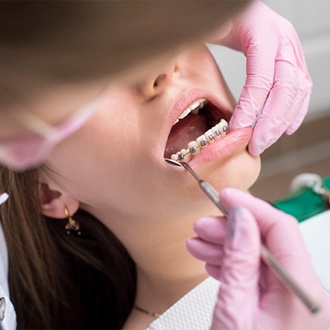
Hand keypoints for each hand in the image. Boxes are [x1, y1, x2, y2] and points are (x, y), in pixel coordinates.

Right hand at [187, 188, 329, 329]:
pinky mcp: (284, 307)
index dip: (250, 206)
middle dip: (231, 229)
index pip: (281, 229)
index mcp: (302, 292)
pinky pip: (261, 275)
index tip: (225, 196)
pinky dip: (237, 265)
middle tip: (202, 226)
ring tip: (199, 245)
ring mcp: (296, 300)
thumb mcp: (233, 311)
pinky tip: (216, 262)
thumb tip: (239, 218)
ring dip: (229, 248)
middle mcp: (306, 293)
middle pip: (269, 242)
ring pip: (261, 258)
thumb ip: (238, 261)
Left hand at [210, 0, 311, 155]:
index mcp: (261, 32)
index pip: (262, 76)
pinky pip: (301, 88)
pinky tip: (286, 128)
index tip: (238, 129)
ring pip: (297, 90)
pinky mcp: (293, 60)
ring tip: (264, 142)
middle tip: (255, 145)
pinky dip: (295, 111)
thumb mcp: (207, 23)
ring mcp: (291, 50)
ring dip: (282, 121)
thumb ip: (206, 33)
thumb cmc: (220, 17)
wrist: (239, 7)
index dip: (252, 106)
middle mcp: (282, 40)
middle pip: (285, 87)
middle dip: (271, 122)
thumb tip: (201, 40)